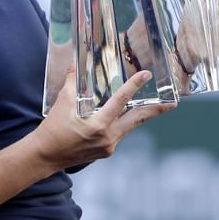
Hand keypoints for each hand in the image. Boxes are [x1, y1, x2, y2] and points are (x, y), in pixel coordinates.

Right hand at [32, 66, 174, 171]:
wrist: (45, 156)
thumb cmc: (52, 129)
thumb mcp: (62, 103)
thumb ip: (72, 82)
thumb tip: (74, 63)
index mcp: (97, 125)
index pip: (120, 101)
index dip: (134, 86)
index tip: (146, 76)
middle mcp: (107, 137)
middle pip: (137, 119)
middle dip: (156, 110)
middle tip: (173, 103)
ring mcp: (108, 146)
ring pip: (130, 126)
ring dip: (141, 115)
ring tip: (156, 107)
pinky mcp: (106, 151)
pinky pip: (120, 133)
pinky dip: (124, 123)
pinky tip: (128, 116)